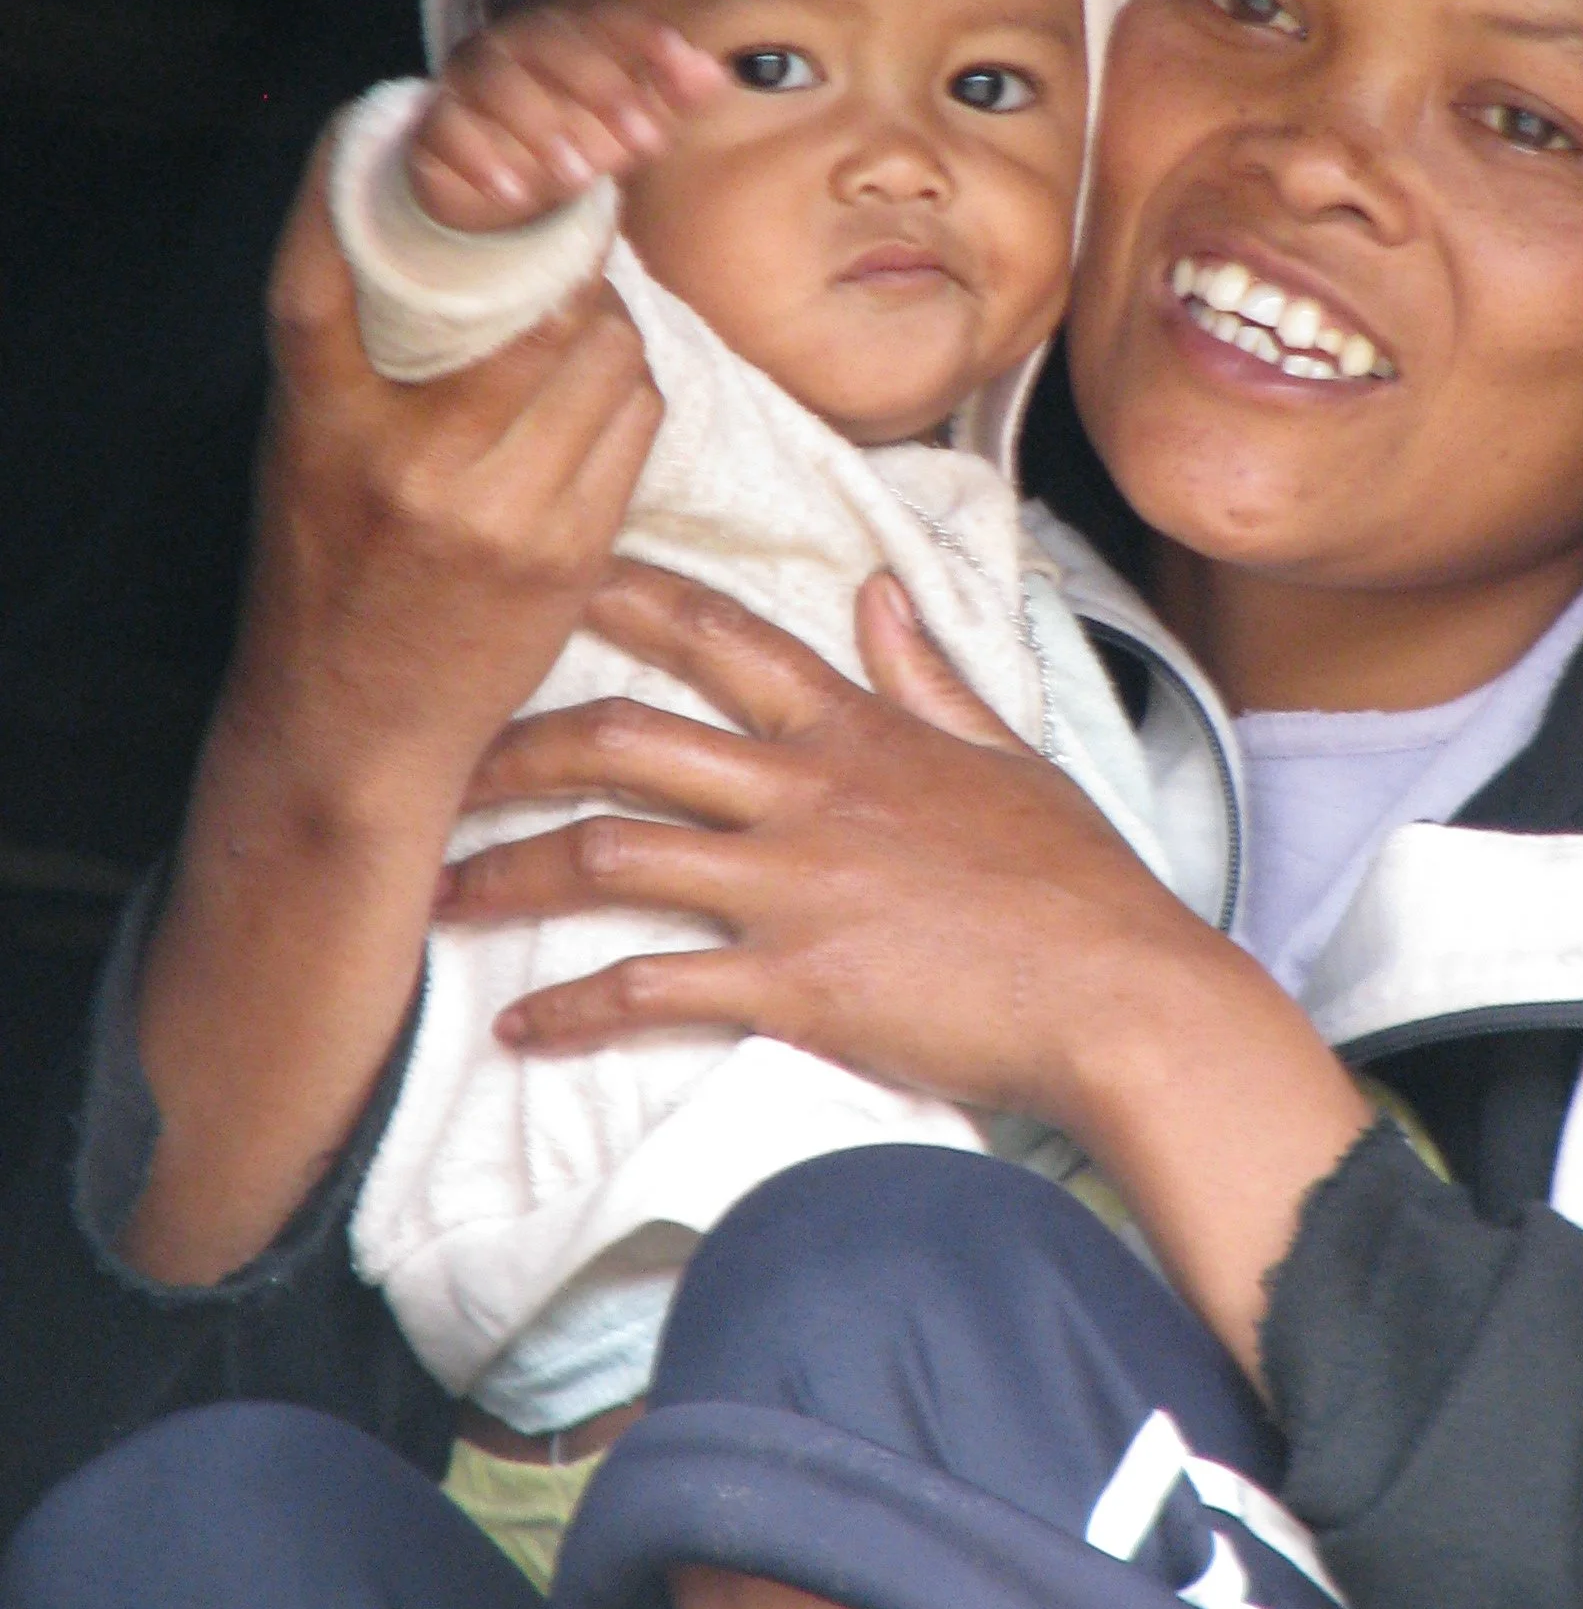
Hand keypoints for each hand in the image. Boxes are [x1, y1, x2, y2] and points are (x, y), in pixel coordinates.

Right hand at [220, 141, 665, 805]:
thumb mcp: (308, 445)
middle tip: (557, 252)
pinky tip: (592, 403)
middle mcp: (407, 459)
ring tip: (574, 334)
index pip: (335, 269)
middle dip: (560, 260)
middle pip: (530, 295)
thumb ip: (365, 342)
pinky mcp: (570, 551)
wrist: (350, 731)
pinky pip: (636, 419)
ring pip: (605, 349)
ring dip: (605, 325)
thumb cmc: (328, 569)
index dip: (387, 178)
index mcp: (320, 420)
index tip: (428, 128)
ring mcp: (498, 508)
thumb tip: (470, 221)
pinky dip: (627, 391)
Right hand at [408, 5, 723, 230]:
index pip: (606, 23)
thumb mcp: (623, 124)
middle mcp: (514, 45)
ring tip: (578, 177)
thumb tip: (714, 72)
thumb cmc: (570, 137)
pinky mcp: (433, 123)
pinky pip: (446, 128)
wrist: (492, 180)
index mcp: (567, 35)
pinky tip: (511, 192)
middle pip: (550, 44)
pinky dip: (479, 159)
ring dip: (540, 127)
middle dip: (600, 88)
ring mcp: (468, 79)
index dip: (644, 40)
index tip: (683, 64)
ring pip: (496, 82)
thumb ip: (667, 98)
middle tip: (641, 140)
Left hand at [438, 558, 1375, 1379]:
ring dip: (509, 874)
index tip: (545, 578)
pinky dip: (569, 1010)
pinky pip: (649, 989)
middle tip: (441, 762)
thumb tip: (877, 588)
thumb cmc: (1075, 881)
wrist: (1119, 992)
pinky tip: (515, 1029)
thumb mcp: (1005, 754)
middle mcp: (806, 793)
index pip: (721, 638)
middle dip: (515, 742)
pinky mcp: (792, 984)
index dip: (623, 598)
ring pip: (611, 855)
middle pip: (624, 737)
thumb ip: (925, 674)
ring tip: (437, 896)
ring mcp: (793, 887)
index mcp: (855, 732)